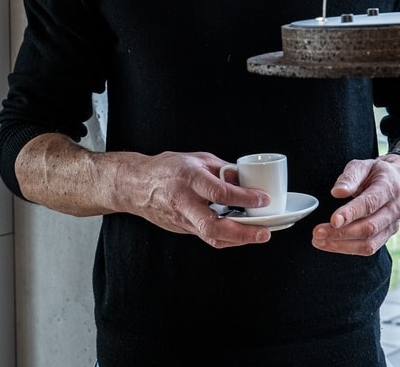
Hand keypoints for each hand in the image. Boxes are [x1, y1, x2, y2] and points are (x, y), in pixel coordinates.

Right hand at [130, 151, 273, 248]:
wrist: (135, 185)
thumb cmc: (167, 168)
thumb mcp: (198, 159)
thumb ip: (223, 169)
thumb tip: (246, 180)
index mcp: (189, 179)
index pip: (219, 193)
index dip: (244, 198)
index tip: (263, 199)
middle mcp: (184, 203)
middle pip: (213, 227)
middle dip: (242, 233)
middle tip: (264, 232)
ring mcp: (181, 219)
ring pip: (211, 237)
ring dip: (238, 240)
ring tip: (259, 235)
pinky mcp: (182, 228)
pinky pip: (207, 236)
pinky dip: (226, 236)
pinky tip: (241, 233)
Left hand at [311, 156, 399, 255]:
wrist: (396, 180)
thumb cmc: (375, 173)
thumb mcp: (362, 166)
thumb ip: (350, 177)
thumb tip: (337, 192)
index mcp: (388, 187)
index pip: (370, 203)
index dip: (351, 213)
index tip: (333, 220)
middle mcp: (394, 208)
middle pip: (369, 227)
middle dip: (341, 233)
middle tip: (317, 233)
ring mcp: (392, 224)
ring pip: (369, 243)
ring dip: (342, 245)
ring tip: (320, 241)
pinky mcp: (387, 235)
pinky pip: (369, 248)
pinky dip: (348, 249)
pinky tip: (331, 244)